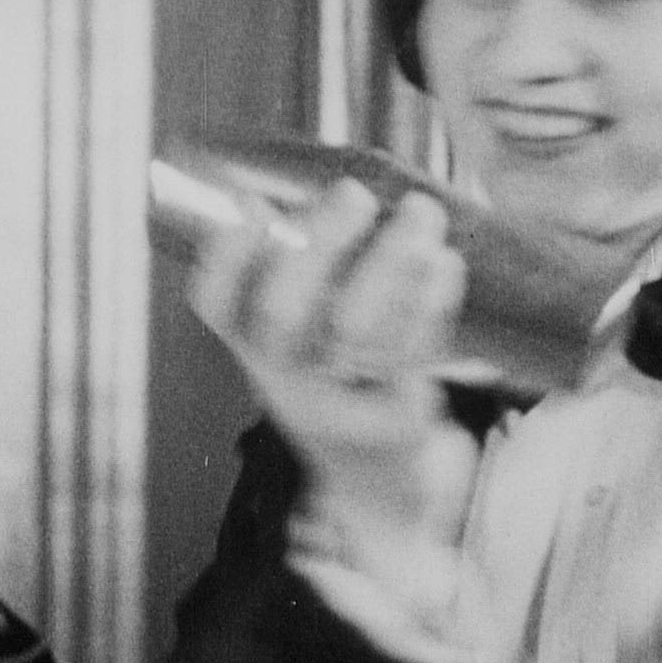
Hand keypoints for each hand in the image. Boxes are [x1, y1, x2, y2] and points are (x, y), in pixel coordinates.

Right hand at [188, 178, 478, 562]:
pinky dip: (432, 302)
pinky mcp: (396, 420)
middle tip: (354, 192)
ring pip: (356, 330)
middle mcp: (283, 379)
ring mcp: (340, 404)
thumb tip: (305, 180)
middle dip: (319, 247)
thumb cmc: (339, 375)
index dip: (228, 257)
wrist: (373, 482)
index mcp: (251, 347)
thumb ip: (299, 269)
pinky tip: (445, 261)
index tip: (254, 206)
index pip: (217, 304)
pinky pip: (412, 355)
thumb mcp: (299, 337)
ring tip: (421, 212)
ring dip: (391, 262)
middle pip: (284, 316)